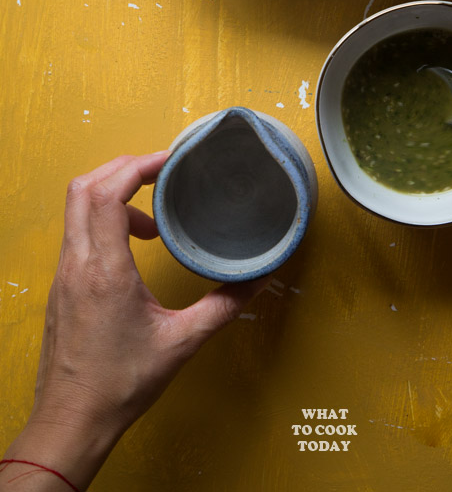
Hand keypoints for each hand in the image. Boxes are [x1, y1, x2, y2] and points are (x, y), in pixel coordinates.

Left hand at [2, 152, 266, 490]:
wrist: (72, 422)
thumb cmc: (119, 385)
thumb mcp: (182, 343)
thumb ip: (223, 306)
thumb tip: (258, 280)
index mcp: (104, 271)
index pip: (107, 193)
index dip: (137, 165)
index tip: (169, 160)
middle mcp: (77, 265)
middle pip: (84, 188)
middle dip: (123, 169)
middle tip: (160, 173)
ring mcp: (64, 275)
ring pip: (77, 209)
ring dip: (113, 196)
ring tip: (153, 221)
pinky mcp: (62, 286)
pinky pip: (78, 233)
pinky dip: (104, 221)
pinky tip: (133, 246)